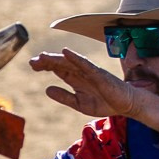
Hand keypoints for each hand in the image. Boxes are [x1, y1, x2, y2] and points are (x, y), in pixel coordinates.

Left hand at [31, 47, 158, 131]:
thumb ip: (64, 97)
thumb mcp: (80, 103)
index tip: (32, 65)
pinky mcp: (99, 74)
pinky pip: (86, 65)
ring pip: (71, 62)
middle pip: (61, 63)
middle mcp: (81, 72)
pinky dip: (76, 58)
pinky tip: (66, 53)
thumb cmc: (105, 102)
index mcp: (76, 78)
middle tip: (32, 62)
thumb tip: (47, 90)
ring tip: (43, 56)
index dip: (45, 66)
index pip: (58, 68)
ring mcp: (90, 72)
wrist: (126, 105)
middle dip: (47, 61)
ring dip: (57, 58)